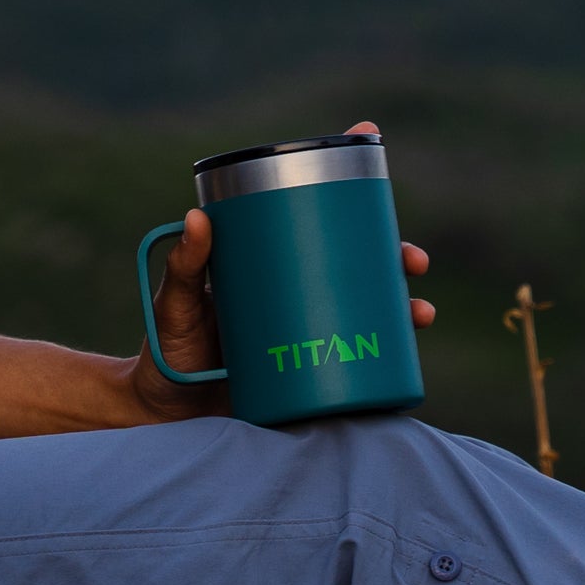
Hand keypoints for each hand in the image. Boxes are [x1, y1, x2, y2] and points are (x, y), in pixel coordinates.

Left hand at [125, 118, 436, 424]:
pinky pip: (360, 367)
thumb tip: (199, 217)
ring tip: (420, 313)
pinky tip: (411, 361)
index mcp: (272, 268)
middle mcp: (299, 298)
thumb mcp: (174, 304)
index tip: (376, 165)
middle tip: (413, 261)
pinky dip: (391, 363)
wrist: (164, 420)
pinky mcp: (312, 380)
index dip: (353, 198)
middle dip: (397, 260)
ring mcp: (309, 339)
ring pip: (371, 315)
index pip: (318, 225)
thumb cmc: (167, 353)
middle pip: (359, 269)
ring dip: (407, 310)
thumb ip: (184, 266)